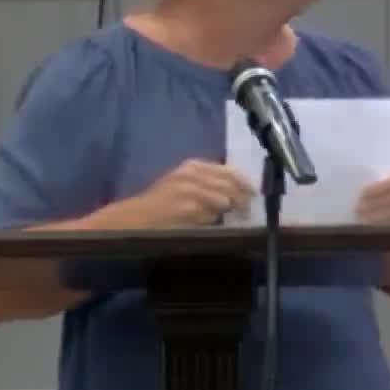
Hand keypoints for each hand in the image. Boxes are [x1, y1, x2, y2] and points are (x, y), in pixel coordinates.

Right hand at [119, 159, 255, 227]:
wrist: (136, 218)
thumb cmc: (160, 202)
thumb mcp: (182, 183)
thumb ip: (207, 182)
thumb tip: (235, 191)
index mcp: (193, 166)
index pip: (230, 170)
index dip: (244, 182)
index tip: (253, 193)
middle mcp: (194, 174)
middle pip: (231, 184)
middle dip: (242, 198)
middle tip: (247, 210)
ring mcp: (192, 191)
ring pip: (225, 200)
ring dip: (231, 211)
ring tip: (234, 218)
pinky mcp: (190, 209)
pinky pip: (213, 215)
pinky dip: (215, 220)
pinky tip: (211, 224)